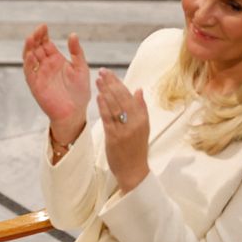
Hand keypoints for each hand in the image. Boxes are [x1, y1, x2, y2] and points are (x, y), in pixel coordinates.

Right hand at [23, 24, 89, 143]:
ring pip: (29, 57)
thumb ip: (76, 52)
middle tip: (37, 30)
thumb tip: (73, 34)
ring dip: (29, 48)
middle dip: (35, 38)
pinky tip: (31, 55)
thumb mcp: (81, 68)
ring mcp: (39, 74)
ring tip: (31, 38)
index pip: (46, 43)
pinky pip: (29, 72)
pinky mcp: (35, 84)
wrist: (75, 112)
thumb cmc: (80, 92)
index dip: (43, 34)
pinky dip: (28, 63)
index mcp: (56, 60)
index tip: (44, 26)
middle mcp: (45, 65)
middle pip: (36, 47)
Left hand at [95, 68, 149, 192]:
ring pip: (114, 107)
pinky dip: (103, 107)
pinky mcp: (114, 138)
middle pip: (122, 99)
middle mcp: (135, 123)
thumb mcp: (143, 127)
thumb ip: (140, 108)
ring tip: (98, 80)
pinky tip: (98, 97)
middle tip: (102, 71)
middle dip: (111, 83)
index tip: (110, 73)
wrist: (134, 171)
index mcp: (142, 119)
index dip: (119, 83)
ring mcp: (125, 130)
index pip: (130, 96)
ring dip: (105, 91)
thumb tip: (138, 89)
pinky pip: (108, 119)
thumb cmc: (136, 148)